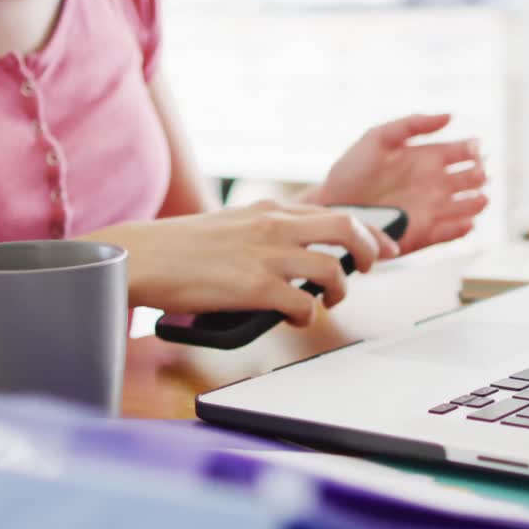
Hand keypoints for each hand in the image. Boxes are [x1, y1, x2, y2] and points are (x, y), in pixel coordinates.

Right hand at [97, 201, 399, 325]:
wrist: (143, 257)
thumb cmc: (179, 247)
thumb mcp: (231, 225)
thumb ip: (264, 231)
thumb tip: (295, 249)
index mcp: (268, 210)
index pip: (334, 212)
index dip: (368, 230)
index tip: (385, 245)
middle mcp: (273, 226)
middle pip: (346, 229)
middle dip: (370, 251)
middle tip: (369, 270)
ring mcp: (266, 256)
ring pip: (332, 269)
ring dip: (338, 291)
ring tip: (328, 302)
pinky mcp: (254, 287)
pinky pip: (303, 304)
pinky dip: (307, 316)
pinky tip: (296, 319)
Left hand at [312, 114, 488, 253]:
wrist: (331, 206)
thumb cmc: (351, 171)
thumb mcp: (378, 137)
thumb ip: (412, 124)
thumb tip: (450, 116)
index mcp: (428, 159)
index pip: (463, 152)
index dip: (473, 150)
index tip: (473, 149)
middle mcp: (434, 184)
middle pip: (471, 179)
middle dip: (479, 175)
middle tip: (476, 174)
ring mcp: (432, 210)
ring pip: (468, 207)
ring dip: (477, 202)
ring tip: (477, 198)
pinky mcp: (424, 234)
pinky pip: (450, 233)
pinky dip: (461, 229)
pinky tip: (465, 222)